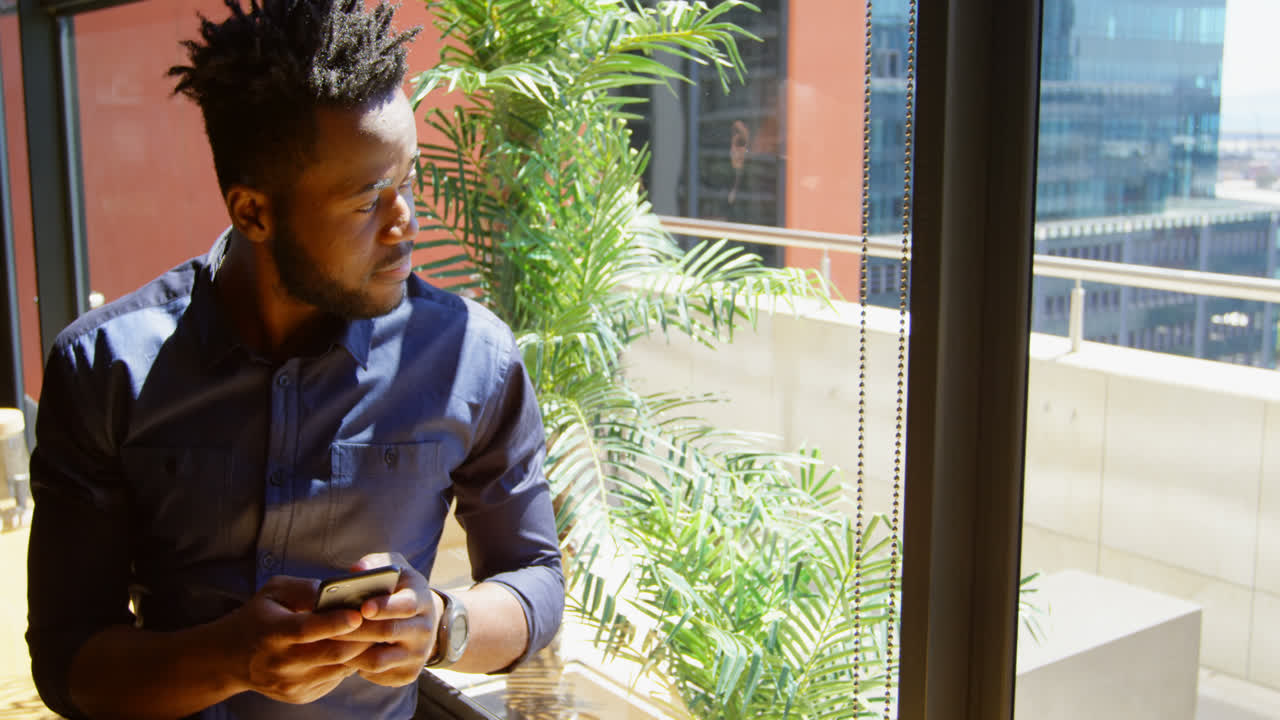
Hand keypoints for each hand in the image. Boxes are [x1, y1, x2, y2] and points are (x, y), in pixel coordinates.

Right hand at [218, 575, 371, 703]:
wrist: (230, 659)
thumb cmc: (258, 617)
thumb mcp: (273, 593)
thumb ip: (303, 589)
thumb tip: (334, 589)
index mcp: (272, 632)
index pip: (306, 630)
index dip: (334, 623)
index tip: (358, 614)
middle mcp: (281, 662)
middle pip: (330, 653)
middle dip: (360, 638)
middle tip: (382, 622)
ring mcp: (291, 683)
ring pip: (339, 668)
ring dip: (360, 651)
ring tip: (375, 632)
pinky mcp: (301, 695)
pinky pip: (335, 679)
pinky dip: (348, 663)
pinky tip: (353, 648)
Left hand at [337, 552, 441, 686]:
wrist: (423, 622)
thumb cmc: (399, 590)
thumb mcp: (395, 570)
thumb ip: (376, 564)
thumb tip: (356, 570)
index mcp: (422, 599)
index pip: (406, 605)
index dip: (384, 607)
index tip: (363, 607)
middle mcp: (425, 629)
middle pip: (388, 632)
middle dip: (357, 630)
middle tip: (330, 627)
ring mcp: (418, 654)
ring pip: (379, 660)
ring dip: (352, 652)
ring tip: (331, 642)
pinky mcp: (408, 674)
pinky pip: (376, 675)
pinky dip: (357, 667)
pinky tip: (344, 655)